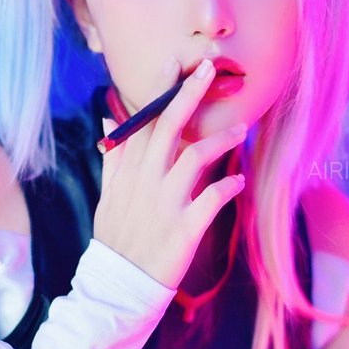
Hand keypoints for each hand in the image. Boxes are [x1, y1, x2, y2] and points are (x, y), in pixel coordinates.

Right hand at [93, 58, 246, 288]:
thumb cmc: (117, 238)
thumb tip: (108, 118)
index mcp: (128, 173)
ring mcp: (165, 204)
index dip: (160, 91)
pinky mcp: (184, 228)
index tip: (175, 64)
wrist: (119, 285)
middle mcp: (146, 182)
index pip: (143, 122)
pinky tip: (239, 182)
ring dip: (221, 139)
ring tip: (240, 130)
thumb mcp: (108, 196)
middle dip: (188, 94)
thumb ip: (114, 157)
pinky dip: (229, 187)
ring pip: (195, 157)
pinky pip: (212, 199)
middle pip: (167, 127)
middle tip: (208, 68)